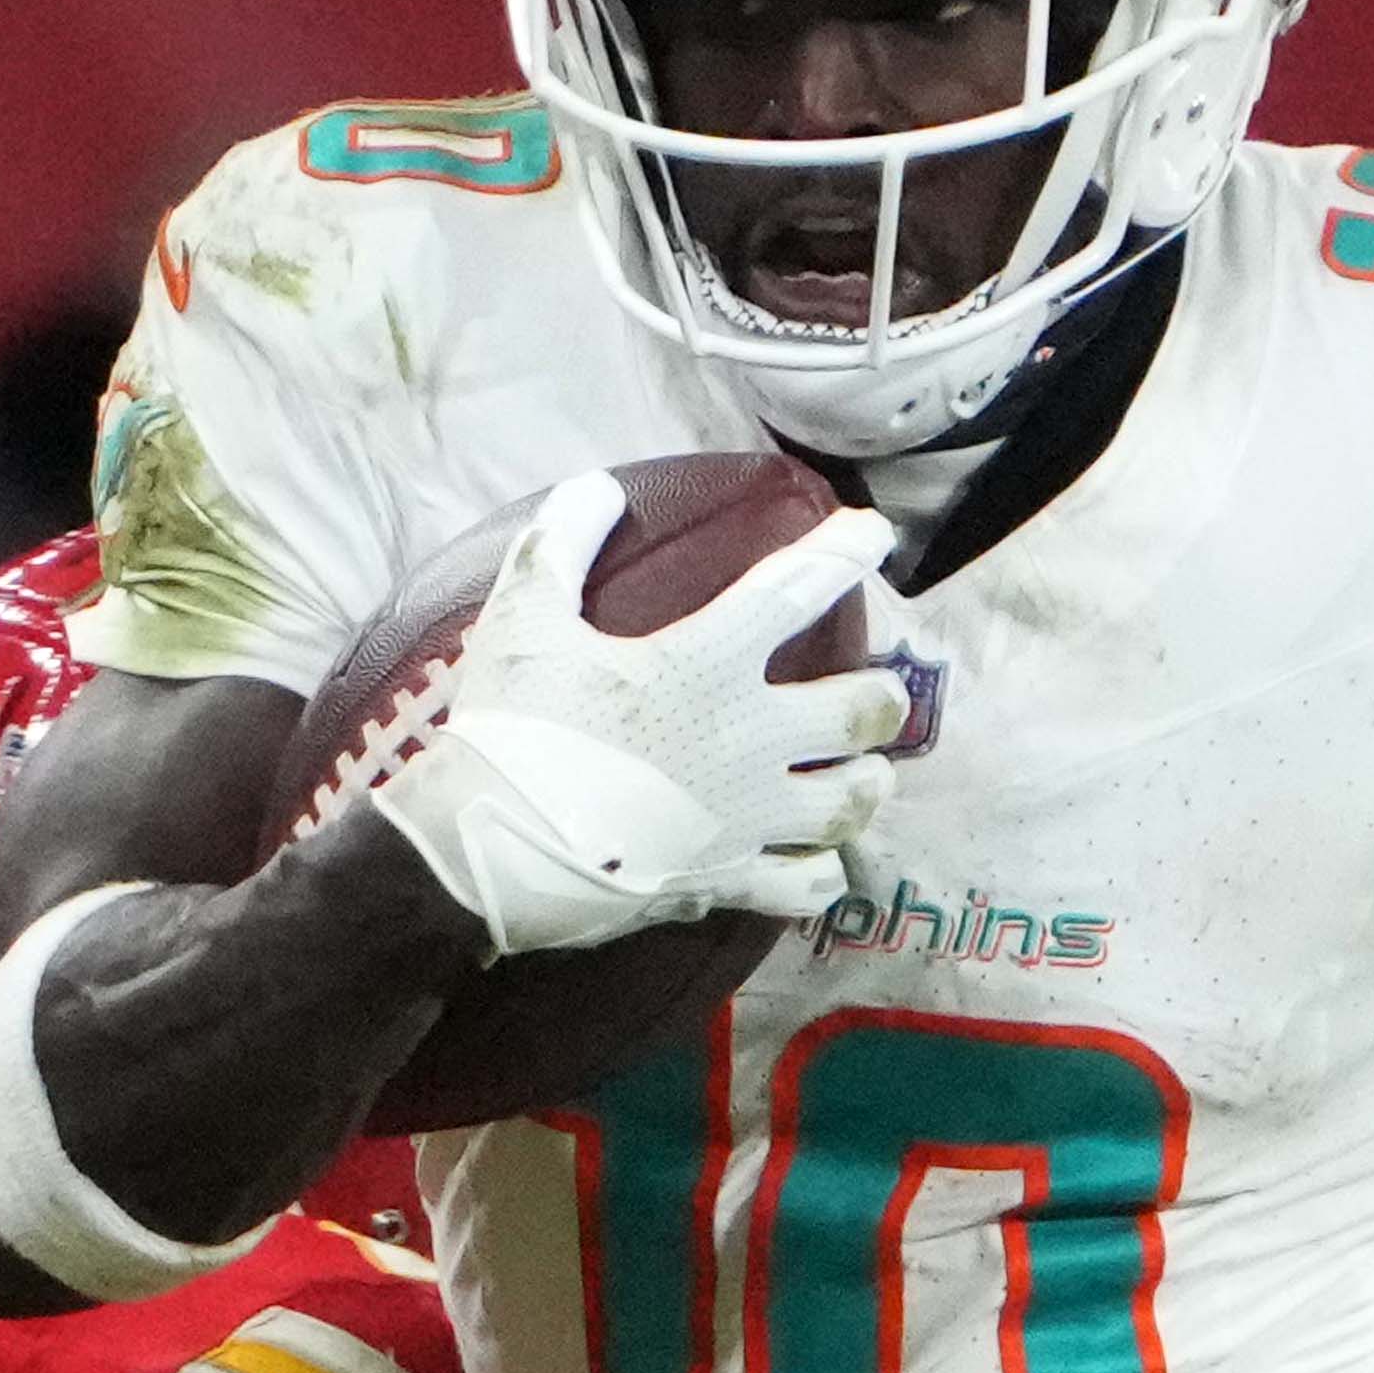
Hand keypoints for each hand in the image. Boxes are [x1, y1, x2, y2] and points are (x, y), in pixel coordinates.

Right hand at [375, 476, 908, 955]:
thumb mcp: (524, 618)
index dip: (844, 553)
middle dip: (882, 695)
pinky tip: (821, 865)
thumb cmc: (512, 729)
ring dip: (869, 781)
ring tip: (869, 774)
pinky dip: (820, 874)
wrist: (492, 851)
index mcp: (706, 663)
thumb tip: (597, 488)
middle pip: (861, 710)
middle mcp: (749, 739)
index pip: (796, 589)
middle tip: (877, 690)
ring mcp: (747, 817)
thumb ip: (561, 545)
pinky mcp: (729, 881)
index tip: (876, 535)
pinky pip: (803, 884)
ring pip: (852, 800)